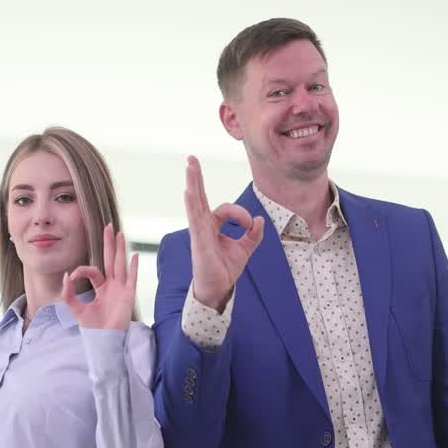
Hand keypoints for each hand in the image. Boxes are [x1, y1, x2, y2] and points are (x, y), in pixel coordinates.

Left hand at [63, 223, 138, 330]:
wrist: (104, 340)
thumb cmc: (92, 327)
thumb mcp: (75, 308)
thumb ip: (69, 293)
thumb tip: (66, 276)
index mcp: (101, 288)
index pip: (93, 271)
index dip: (82, 270)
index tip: (72, 276)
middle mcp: (112, 286)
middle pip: (110, 260)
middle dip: (109, 243)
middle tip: (108, 226)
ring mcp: (121, 289)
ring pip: (120, 264)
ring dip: (120, 249)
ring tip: (120, 233)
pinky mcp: (127, 295)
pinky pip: (131, 278)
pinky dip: (133, 267)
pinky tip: (134, 255)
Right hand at [184, 156, 263, 310]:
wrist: (218, 289)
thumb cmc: (225, 269)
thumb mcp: (245, 249)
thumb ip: (254, 234)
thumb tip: (259, 219)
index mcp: (213, 226)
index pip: (227, 210)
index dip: (242, 215)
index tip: (250, 225)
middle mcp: (203, 225)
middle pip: (200, 196)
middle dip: (197, 177)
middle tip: (191, 158)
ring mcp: (199, 231)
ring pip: (195, 202)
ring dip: (194, 183)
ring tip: (189, 166)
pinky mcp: (199, 240)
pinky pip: (195, 219)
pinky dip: (192, 205)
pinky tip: (188, 191)